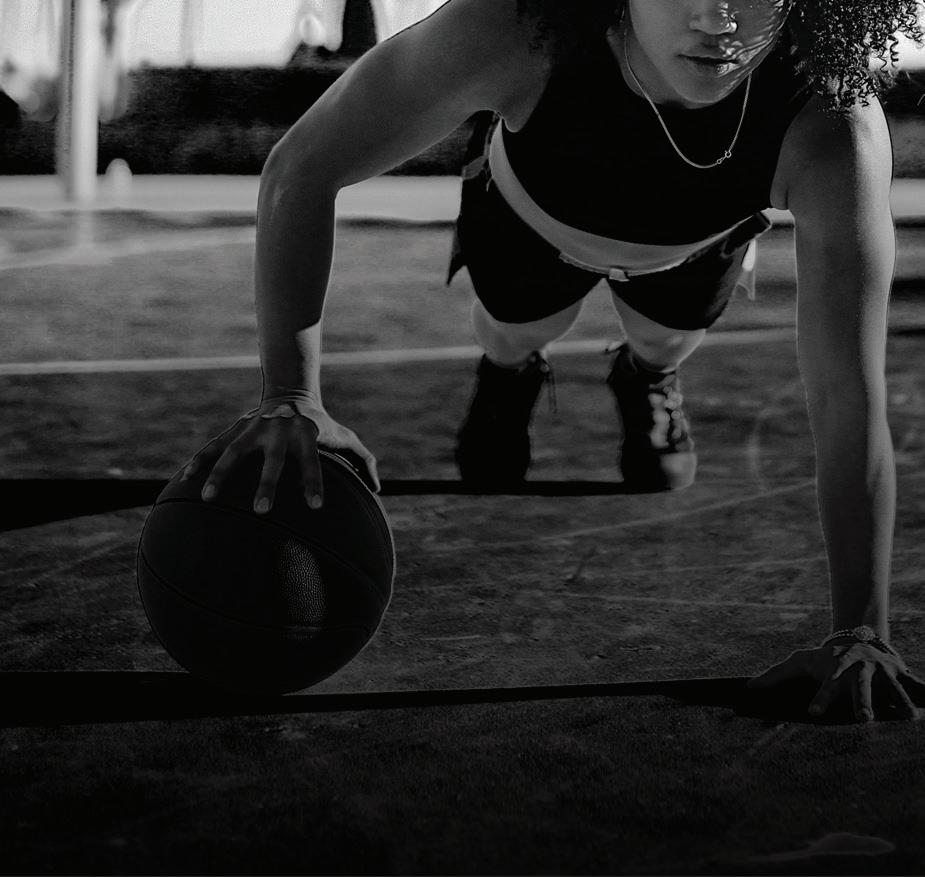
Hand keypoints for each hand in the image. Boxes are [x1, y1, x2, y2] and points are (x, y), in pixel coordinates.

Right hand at [180, 396, 378, 514]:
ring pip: (234, 452)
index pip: (312, 462)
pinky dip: (199, 461)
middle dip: (266, 483)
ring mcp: (254, 430)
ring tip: (209, 498)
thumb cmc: (322, 424)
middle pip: (272, 460)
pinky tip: (184, 480)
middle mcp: (279, 432)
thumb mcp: (343, 436)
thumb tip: (378, 489)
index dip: (315, 483)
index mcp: (306, 436)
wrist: (289, 393)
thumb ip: (363, 460)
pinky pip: (214, 446)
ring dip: (221, 474)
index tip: (317, 507)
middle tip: (261, 510)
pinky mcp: (235, 430)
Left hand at [748, 641, 924, 722]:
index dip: (819, 698)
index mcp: (835, 669)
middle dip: (862, 701)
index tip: (812, 713)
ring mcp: (882, 672)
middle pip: (860, 686)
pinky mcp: (902, 674)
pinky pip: (918, 685)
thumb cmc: (823, 657)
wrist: (857, 636)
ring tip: (909, 718)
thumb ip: (775, 674)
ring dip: (900, 701)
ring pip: (892, 687)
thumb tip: (749, 688)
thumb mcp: (800, 661)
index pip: (826, 686)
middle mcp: (860, 670)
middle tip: (863, 719)